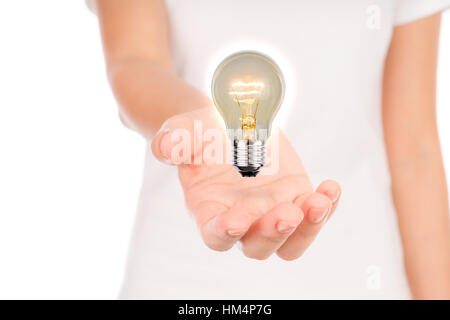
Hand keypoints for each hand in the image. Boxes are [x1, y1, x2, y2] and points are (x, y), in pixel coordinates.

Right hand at [152, 108, 340, 259]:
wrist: (226, 124)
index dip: (223, 233)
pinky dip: (325, 206)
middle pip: (258, 247)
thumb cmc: (200, 134)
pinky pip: (313, 215)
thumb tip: (165, 146)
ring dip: (308, 227)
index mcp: (209, 210)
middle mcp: (242, 219)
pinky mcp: (294, 198)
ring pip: (292, 241)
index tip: (235, 221)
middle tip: (287, 212)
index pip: (215, 235)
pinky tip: (330, 188)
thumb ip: (173, 139)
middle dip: (274, 233)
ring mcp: (271, 211)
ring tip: (319, 200)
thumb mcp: (183, 131)